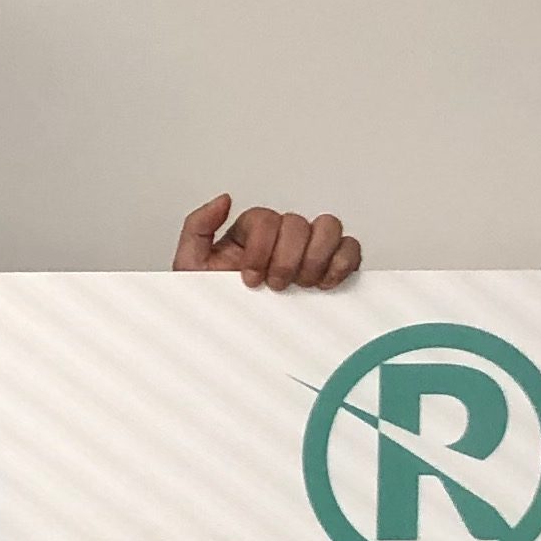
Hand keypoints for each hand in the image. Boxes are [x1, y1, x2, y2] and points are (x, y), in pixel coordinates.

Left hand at [173, 192, 361, 292]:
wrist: (228, 341)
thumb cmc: (212, 306)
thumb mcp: (190, 267)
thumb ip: (198, 227)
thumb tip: (223, 200)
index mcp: (250, 235)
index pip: (265, 218)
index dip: (261, 248)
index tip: (250, 278)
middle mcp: (281, 239)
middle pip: (298, 222)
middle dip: (287, 258)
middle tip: (276, 284)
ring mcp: (309, 252)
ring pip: (328, 228)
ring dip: (316, 257)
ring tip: (301, 284)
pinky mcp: (331, 269)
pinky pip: (350, 250)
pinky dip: (343, 263)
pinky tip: (324, 284)